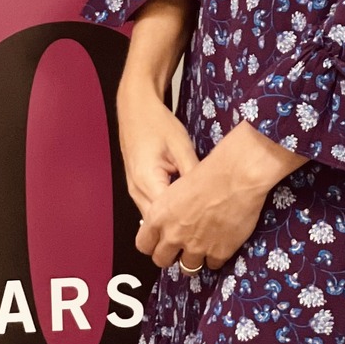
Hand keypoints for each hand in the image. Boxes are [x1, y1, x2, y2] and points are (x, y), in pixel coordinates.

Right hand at [117, 77, 199, 216]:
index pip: (166, 216)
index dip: (186, 224)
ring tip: (196, 228)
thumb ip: (193, 172)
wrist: (135, 109)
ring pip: (152, 219)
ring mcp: (134, 191)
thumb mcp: (181, 146)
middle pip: (157, 224)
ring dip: (171, 224)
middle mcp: (136, 191)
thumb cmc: (157, 123)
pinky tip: (183, 214)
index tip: (208, 228)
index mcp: (146, 180)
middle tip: (205, 234)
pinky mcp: (137, 188)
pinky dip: (165, 215)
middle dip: (179, 230)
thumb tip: (210, 195)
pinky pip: (150, 209)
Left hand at [135, 122, 307, 272]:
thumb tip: (170, 221)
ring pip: (187, 268)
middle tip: (180, 249)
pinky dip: (216, 257)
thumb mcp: (177, 188)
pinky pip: (212, 265)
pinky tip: (220, 245)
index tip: (160, 243)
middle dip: (170, 256)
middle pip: (161, 260)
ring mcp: (196, 247)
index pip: (144, 244)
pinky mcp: (218, 252)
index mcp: (159, 216)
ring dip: (193, 259)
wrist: (237, 177)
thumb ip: (168, 211)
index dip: (152, 245)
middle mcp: (173, 235)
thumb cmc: (209, 173)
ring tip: (203, 248)